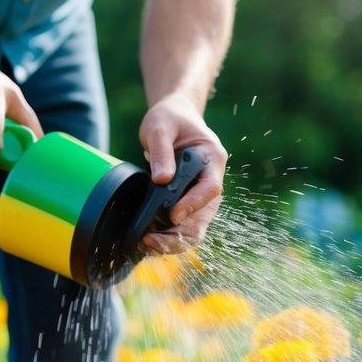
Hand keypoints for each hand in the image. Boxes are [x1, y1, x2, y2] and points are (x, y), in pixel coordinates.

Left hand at [138, 95, 226, 253]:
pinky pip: (184, 224)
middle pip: (205, 215)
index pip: (211, 187)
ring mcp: (200, 192)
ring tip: (148, 244)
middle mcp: (211, 179)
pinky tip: (149, 240)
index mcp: (213, 159)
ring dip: (175, 239)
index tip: (173, 215)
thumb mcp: (160, 127)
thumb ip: (161, 150)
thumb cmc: (169, 118)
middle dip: (183, 233)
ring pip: (196, 225)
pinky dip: (169, 235)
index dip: (194, 204)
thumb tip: (161, 180)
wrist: (173, 117)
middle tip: (154, 241)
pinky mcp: (188, 200)